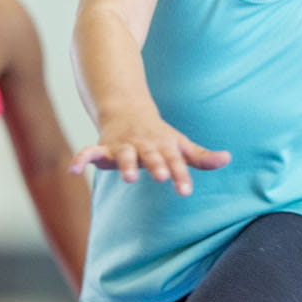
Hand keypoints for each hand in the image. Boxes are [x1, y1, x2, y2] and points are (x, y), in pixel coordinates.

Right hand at [70, 115, 230, 196]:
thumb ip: (202, 157)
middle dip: (156, 165)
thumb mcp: (181, 145)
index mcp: (163, 147)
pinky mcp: (103, 148)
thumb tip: (228, 159)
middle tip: (161, 177)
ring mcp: (122, 146)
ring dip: (126, 164)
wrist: (128, 110)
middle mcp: (143, 146)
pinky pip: (89, 152)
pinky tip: (73, 170)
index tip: (185, 190)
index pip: (175, 162)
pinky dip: (80, 158)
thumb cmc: (159, 135)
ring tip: (129, 177)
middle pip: (151, 156)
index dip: (180, 175)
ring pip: (123, 155)